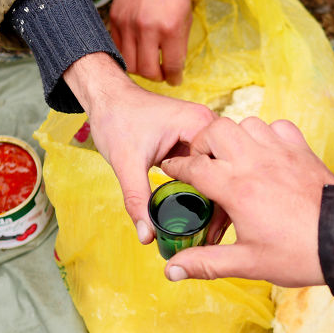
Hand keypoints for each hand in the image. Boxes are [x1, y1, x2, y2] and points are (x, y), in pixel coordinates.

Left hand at [62, 53, 215, 243]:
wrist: (106, 96)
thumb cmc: (115, 118)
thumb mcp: (126, 163)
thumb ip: (137, 199)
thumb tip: (146, 235)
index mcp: (200, 123)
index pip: (224, 168)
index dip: (220, 202)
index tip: (213, 232)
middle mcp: (208, 124)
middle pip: (227, 170)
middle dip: (222, 203)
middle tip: (213, 237)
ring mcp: (203, 131)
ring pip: (219, 170)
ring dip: (215, 196)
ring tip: (210, 230)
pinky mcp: (194, 139)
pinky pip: (207, 167)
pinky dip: (203, 187)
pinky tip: (200, 212)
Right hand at [109, 0, 190, 85]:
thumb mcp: (186, 14)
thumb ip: (179, 42)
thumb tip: (174, 65)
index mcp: (171, 28)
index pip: (172, 67)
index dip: (175, 78)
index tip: (175, 80)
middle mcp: (147, 29)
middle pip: (148, 72)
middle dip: (157, 77)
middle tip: (161, 72)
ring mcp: (128, 24)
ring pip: (130, 64)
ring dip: (140, 69)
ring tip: (148, 63)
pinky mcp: (115, 18)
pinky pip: (117, 47)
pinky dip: (126, 53)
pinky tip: (135, 49)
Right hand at [159, 117, 333, 286]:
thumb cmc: (297, 254)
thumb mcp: (247, 263)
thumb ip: (206, 263)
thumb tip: (172, 271)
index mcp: (237, 188)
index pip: (194, 167)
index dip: (176, 167)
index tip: (169, 169)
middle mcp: (255, 162)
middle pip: (215, 130)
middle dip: (203, 144)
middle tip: (204, 164)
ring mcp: (280, 152)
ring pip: (246, 124)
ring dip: (235, 137)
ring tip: (234, 159)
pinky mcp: (301, 150)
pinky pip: (278, 126)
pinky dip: (267, 134)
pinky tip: (266, 154)